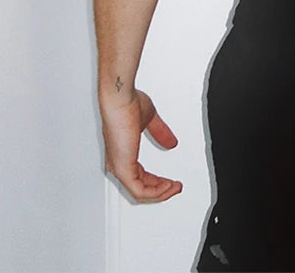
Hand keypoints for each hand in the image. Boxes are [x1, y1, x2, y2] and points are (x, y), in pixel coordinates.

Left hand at [100, 87, 182, 203]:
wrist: (120, 100)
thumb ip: (160, 133)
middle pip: (140, 188)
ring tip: (175, 188)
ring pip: (140, 193)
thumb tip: (171, 143)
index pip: (139, 176)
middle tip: (176, 187)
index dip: (156, 181)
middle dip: (161, 190)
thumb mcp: (149, 120)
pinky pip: (140, 190)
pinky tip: (167, 186)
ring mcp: (119, 167)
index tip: (171, 180)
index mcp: (122, 153)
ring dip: (161, 193)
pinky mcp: (123, 168)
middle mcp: (118, 163)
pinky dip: (156, 192)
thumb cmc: (126, 104)